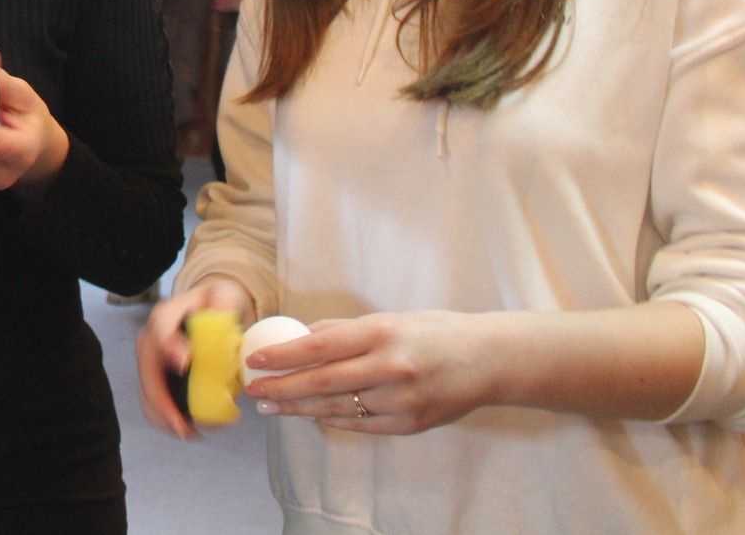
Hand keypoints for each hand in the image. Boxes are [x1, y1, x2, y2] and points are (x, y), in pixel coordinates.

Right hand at [136, 276, 253, 438]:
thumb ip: (224, 303)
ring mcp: (150, 360)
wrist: (209, 310)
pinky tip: (188, 429)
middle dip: (163, 402)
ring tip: (189, 432)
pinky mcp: (156, 377)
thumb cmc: (214, 304)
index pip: (162, 329)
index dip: (171, 347)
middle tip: (183, 425)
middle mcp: (151, 338)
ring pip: (147, 392)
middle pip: (148, 372)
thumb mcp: (224, 295)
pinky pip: (153, 401)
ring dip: (164, 417)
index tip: (185, 364)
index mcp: (165, 316)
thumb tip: (222, 316)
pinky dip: (167, 419)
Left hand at [244, 310, 499, 434]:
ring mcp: (401, 400)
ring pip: (337, 408)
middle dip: (282, 387)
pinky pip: (360, 424)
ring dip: (299, 408)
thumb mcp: (391, 319)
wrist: (490, 361)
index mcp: (382, 333)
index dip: (285, 355)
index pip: (321, 345)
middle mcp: (390, 367)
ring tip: (273, 405)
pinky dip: (332, 419)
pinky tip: (310, 415)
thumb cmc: (435, 332)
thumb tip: (302, 336)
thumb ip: (347, 330)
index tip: (257, 359)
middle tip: (254, 390)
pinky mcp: (410, 424)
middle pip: (322, 382)